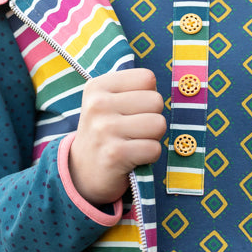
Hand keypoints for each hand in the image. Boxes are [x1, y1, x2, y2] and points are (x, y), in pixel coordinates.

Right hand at [68, 68, 165, 205]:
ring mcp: (105, 129)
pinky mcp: (115, 154)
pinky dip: (149, 156)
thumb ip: (134, 89)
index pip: (147, 78)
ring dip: (152, 138)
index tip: (129, 111)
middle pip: (156, 100)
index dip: (146, 96)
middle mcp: (98, 105)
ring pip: (159, 124)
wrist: (82, 173)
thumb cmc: (105, 133)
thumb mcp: (108, 103)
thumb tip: (170, 88)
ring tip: (133, 143)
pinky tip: (132, 158)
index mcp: (97, 87)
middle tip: (132, 131)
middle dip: (152, 117)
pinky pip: (154, 148)